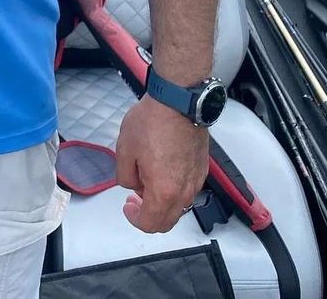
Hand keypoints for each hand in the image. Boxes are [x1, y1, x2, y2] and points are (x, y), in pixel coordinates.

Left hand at [115, 95, 207, 231]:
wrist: (178, 103)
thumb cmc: (151, 123)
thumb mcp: (124, 149)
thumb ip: (125, 176)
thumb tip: (133, 185)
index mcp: (163, 192)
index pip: (150, 224)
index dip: (135, 219)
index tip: (127, 206)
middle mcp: (184, 192)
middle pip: (167, 222)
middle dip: (148, 215)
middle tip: (135, 199)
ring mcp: (196, 182)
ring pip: (179, 207)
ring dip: (162, 203)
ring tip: (146, 180)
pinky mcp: (202, 170)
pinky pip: (187, 190)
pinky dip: (173, 190)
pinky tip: (162, 170)